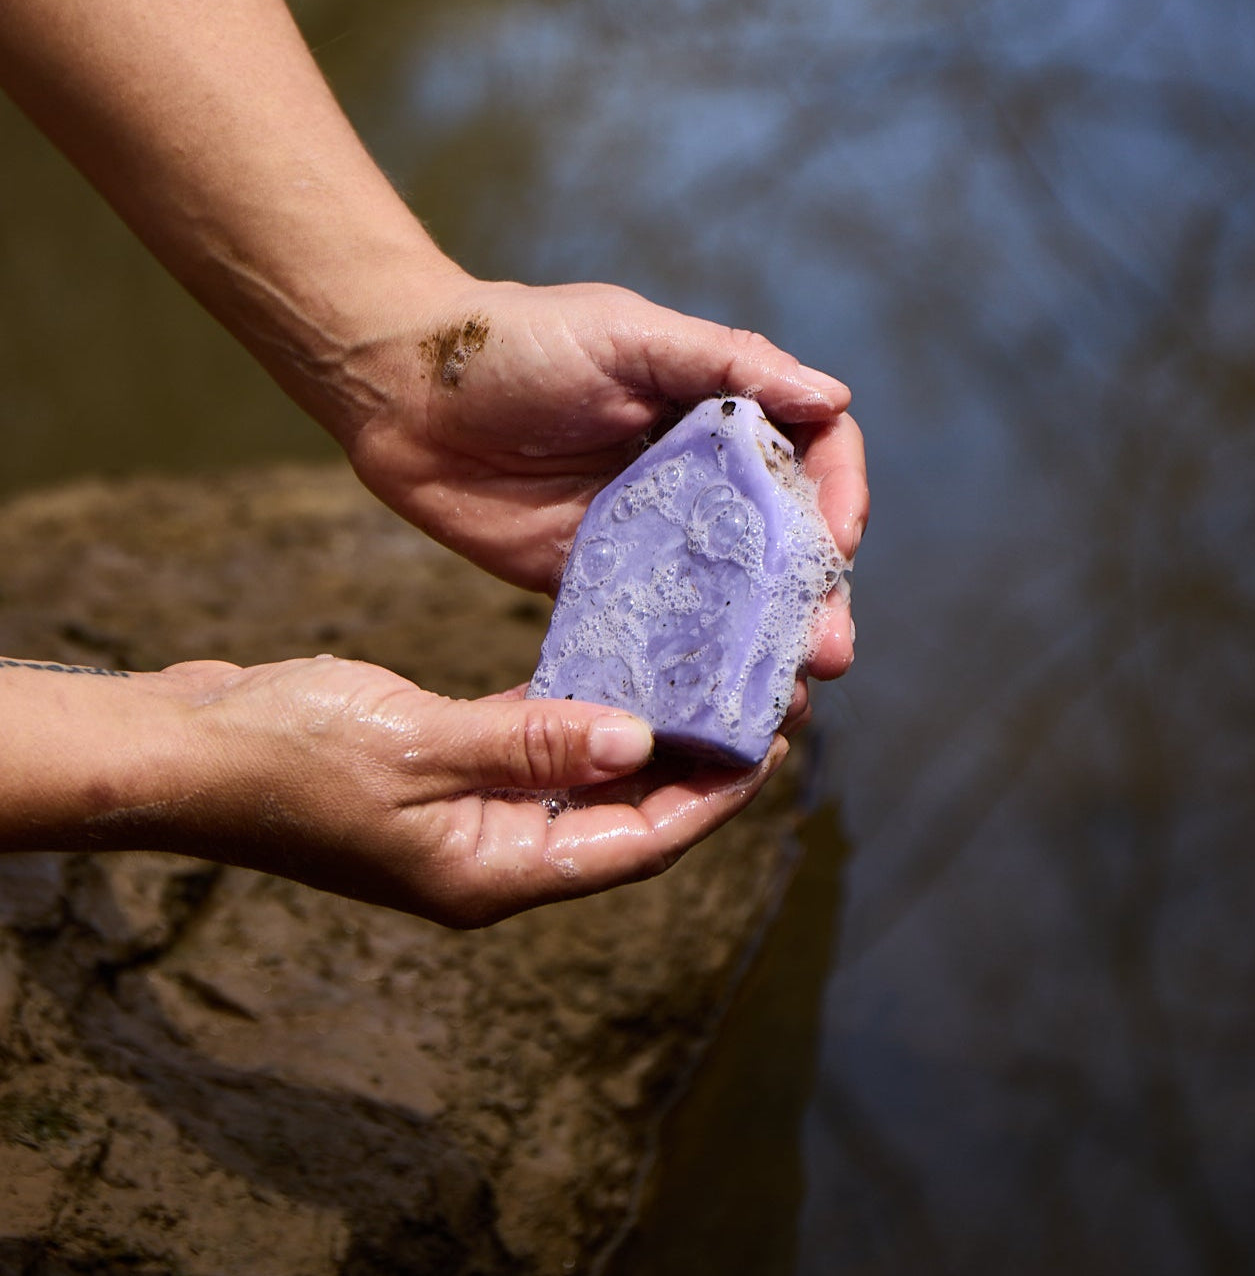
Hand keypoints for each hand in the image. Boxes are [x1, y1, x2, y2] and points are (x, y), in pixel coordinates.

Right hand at [153, 657, 786, 927]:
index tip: (771, 751)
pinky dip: (574, 722)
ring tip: (699, 690)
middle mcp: (488, 858)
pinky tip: (609, 677)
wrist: (185, 746)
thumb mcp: (417, 747)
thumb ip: (531, 744)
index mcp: (490, 874)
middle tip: (754, 711)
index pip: (633, 845)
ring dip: (636, 744)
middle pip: (619, 820)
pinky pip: (531, 753)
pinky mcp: (440, 777)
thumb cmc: (286, 754)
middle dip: (688, 772)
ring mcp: (463, 821)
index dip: (709, 802)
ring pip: (580, 786)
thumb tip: (638, 742)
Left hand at [343, 278, 867, 678]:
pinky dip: (689, 667)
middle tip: (831, 646)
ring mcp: (651, 538)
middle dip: (816, 595)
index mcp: (715, 411)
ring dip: (767, 644)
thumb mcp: (626, 334)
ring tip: (789, 691)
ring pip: (732, 598)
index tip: (840, 538)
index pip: (811, 452)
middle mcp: (696, 479)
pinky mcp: (599, 584)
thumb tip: (834, 396)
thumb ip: (725, 363)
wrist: (402, 393)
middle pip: (783, 542)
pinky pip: (658, 631)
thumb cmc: (516, 344)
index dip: (841, 493)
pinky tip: (711, 704)